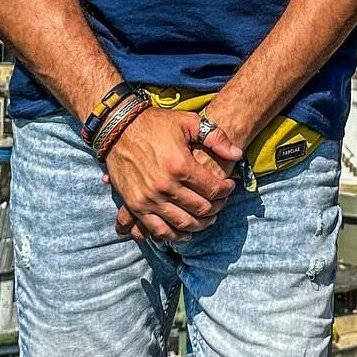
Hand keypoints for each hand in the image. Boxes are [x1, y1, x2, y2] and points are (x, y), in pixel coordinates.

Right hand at [100, 108, 243, 244]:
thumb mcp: (189, 122)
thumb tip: (237, 154)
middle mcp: (165, 186)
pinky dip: (174, 235)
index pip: (213, 189)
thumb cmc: (156, 123)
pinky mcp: (135, 205)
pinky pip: (157, 229)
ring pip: (182, 223)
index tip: (230, 186)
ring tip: (207, 218)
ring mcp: (149, 199)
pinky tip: (184, 232)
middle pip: (200, 209)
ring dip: (199, 225)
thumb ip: (216, 137)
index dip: (226, 190)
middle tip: (221, 202)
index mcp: (181, 166)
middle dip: (217, 208)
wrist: (119, 127)